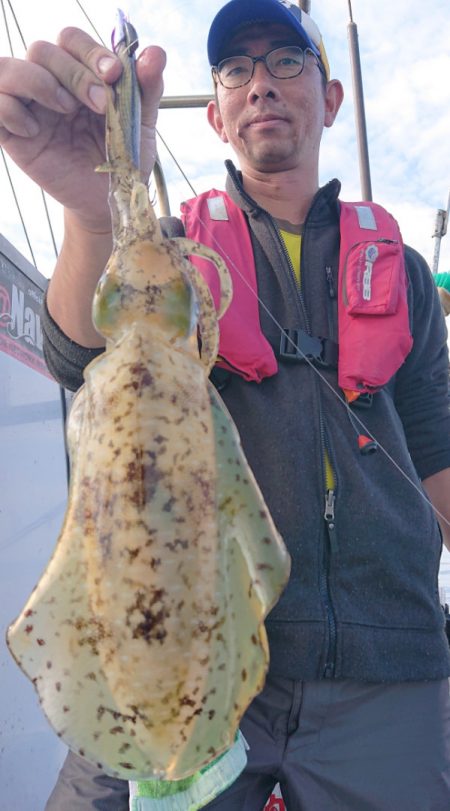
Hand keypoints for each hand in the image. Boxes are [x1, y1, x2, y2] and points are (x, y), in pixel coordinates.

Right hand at [0, 29, 165, 232]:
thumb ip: (147, 87)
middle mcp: (50, 84)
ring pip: (8, 67)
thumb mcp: (141, 124)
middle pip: (42, 50)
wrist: (110, 200)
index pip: (72, 40)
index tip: (113, 75)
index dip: (90, 51)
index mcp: (80, 74)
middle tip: (101, 105)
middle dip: (74, 73)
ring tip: (66, 110)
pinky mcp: (12, 133)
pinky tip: (35, 131)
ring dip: (37, 81)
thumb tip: (156, 53)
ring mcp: (29, 107)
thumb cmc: (123, 159)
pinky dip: (9, 109)